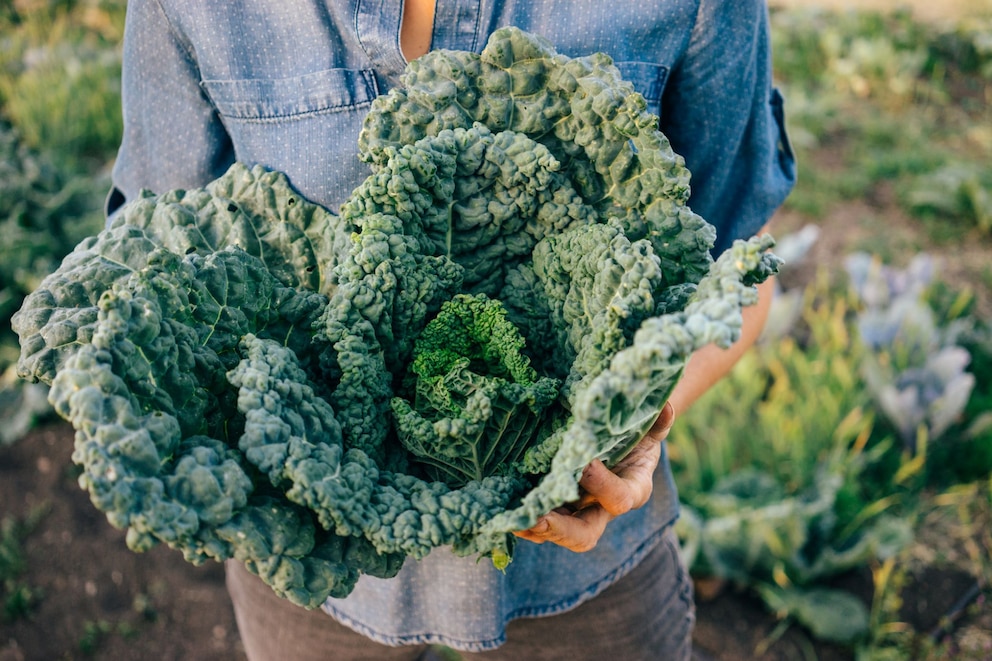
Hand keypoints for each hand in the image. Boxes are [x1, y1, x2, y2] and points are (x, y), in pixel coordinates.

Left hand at [513, 401, 675, 552]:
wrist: (622, 440)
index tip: (584, 464)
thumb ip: (657, 421)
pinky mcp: (556, 508)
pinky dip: (521, 519)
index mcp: (632, 489)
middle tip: (537, 518)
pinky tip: (501, 512)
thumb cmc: (637, 432)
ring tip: (511, 519)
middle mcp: (602, 509)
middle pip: (585, 534)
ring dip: (533, 528)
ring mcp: (577, 512)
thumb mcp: (649, 425)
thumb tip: (664, 407)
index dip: (603, 485)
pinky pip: (538, 522)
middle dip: (560, 529)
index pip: (620, 498)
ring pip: (556, 533)